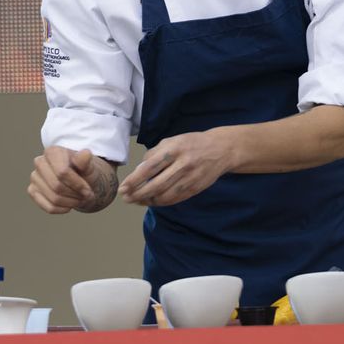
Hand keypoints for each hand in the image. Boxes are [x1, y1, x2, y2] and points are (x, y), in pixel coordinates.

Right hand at [28, 146, 114, 214]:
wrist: (82, 182)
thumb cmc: (85, 172)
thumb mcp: (89, 167)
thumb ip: (86, 161)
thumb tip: (86, 154)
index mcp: (53, 152)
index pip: (62, 172)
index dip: (77, 184)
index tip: (88, 189)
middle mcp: (40, 162)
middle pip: (57, 186)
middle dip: (74, 194)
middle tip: (86, 195)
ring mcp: (34, 177)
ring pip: (54, 198)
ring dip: (71, 203)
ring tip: (79, 199)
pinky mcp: (32, 191)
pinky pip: (49, 207)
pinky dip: (63, 209)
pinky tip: (69, 204)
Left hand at [118, 131, 233, 207]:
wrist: (220, 150)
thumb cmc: (191, 143)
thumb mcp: (172, 141)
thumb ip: (154, 154)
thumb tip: (138, 170)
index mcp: (174, 150)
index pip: (149, 168)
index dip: (134, 180)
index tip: (123, 187)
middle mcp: (182, 165)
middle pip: (155, 185)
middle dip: (137, 194)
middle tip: (125, 198)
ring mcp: (189, 178)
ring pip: (164, 195)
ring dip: (147, 201)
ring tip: (135, 201)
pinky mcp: (195, 188)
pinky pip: (174, 199)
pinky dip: (160, 202)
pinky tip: (151, 201)